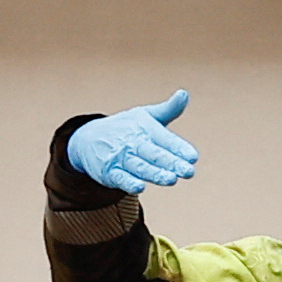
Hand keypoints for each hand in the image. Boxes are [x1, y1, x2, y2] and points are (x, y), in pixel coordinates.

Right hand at [61, 91, 201, 194]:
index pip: (165, 139)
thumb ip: (168, 109)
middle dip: (171, 163)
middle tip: (188, 172)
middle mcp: (134, 142)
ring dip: (155, 173)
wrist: (88, 138)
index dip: (179, 148)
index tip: (193, 157)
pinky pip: (120, 177)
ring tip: (171, 179)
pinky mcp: (109, 172)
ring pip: (140, 167)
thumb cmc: (126, 127)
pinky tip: (139, 187)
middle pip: (154, 154)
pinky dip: (128, 182)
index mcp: (146, 128)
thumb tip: (184, 94)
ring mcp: (120, 157)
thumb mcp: (145, 115)